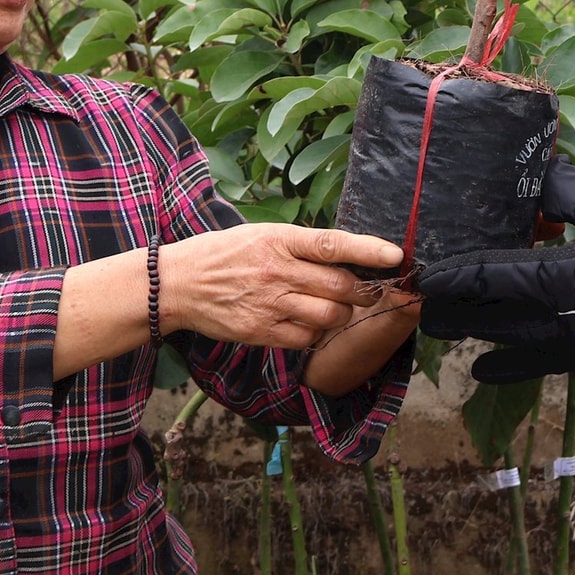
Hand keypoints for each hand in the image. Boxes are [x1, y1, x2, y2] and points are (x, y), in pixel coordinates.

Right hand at [165, 224, 399, 349]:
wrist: (178, 284)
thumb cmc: (224, 254)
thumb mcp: (261, 235)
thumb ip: (300, 245)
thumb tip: (346, 254)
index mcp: (279, 239)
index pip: (333, 244)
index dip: (368, 251)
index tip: (396, 255)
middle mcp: (277, 271)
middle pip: (341, 286)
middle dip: (364, 291)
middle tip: (368, 291)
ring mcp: (269, 303)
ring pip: (329, 316)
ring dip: (341, 314)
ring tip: (335, 307)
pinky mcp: (260, 331)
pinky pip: (306, 339)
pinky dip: (314, 334)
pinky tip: (306, 324)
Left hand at [415, 163, 574, 382]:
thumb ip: (564, 194)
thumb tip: (529, 175)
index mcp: (569, 276)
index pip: (493, 279)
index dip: (454, 279)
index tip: (424, 277)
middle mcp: (570, 319)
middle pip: (494, 322)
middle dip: (457, 316)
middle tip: (422, 310)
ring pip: (518, 350)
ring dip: (483, 344)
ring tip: (450, 342)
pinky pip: (549, 363)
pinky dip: (519, 364)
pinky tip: (494, 368)